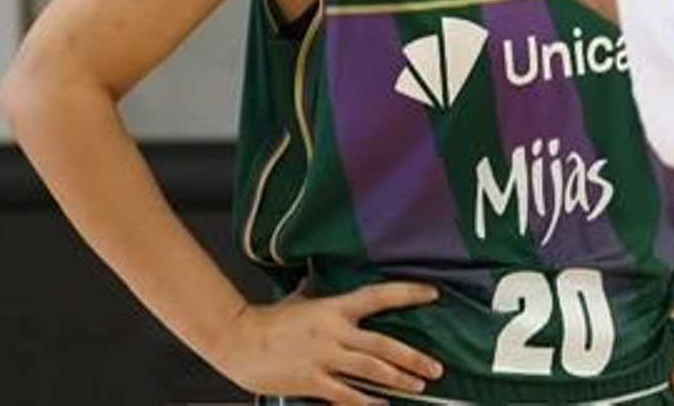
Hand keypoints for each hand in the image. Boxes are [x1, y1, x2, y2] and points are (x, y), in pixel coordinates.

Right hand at [213, 281, 442, 404]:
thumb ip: (321, 295)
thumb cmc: (269, 320)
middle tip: (435, 367)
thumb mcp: (301, 299)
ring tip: (418, 385)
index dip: (408, 293)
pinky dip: (367, 402)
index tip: (432, 294)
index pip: (379, 296)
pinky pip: (347, 395)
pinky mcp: (313, 382)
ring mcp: (325, 358)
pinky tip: (382, 405)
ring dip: (399, 380)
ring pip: (372, 371)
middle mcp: (335, 332)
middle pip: (384, 346)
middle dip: (413, 358)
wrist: (238, 340)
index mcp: (334, 308)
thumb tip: (325, 280)